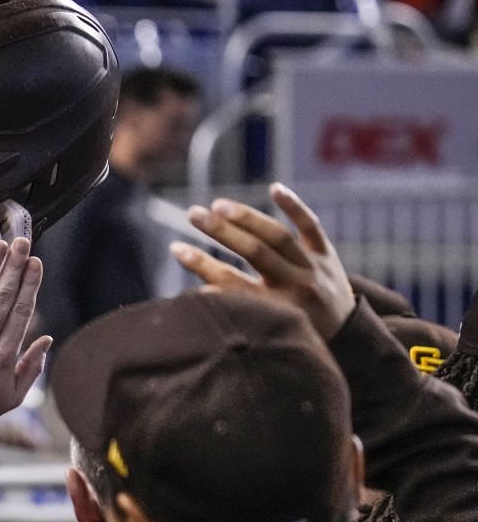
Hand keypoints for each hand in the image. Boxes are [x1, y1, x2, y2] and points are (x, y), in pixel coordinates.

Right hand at [171, 183, 354, 339]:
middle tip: (193, 214)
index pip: (230, 282)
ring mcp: (313, 267)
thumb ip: (235, 307)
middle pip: (255, 252)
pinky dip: (294, 206)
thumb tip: (198, 290)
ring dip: (248, 218)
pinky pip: (311, 226)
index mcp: (275, 308)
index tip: (176, 248)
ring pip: (279, 236)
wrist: (346, 333)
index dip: (200, 264)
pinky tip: (274, 188)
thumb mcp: (264, 326)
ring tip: (218, 205)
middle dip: (221, 232)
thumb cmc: (293, 332)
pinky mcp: (326, 254)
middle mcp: (295, 285)